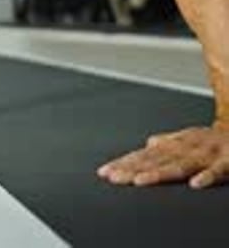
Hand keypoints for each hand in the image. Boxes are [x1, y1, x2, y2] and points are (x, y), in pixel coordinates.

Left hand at [97, 124, 228, 187]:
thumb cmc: (213, 140)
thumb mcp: (189, 138)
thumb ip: (169, 142)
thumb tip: (148, 143)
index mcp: (177, 143)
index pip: (146, 155)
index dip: (125, 163)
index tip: (105, 172)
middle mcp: (187, 147)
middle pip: (157, 160)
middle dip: (133, 169)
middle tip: (114, 177)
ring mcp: (206, 154)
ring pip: (181, 165)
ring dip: (160, 173)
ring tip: (141, 181)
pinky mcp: (227, 161)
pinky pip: (217, 171)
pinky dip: (207, 176)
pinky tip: (195, 185)